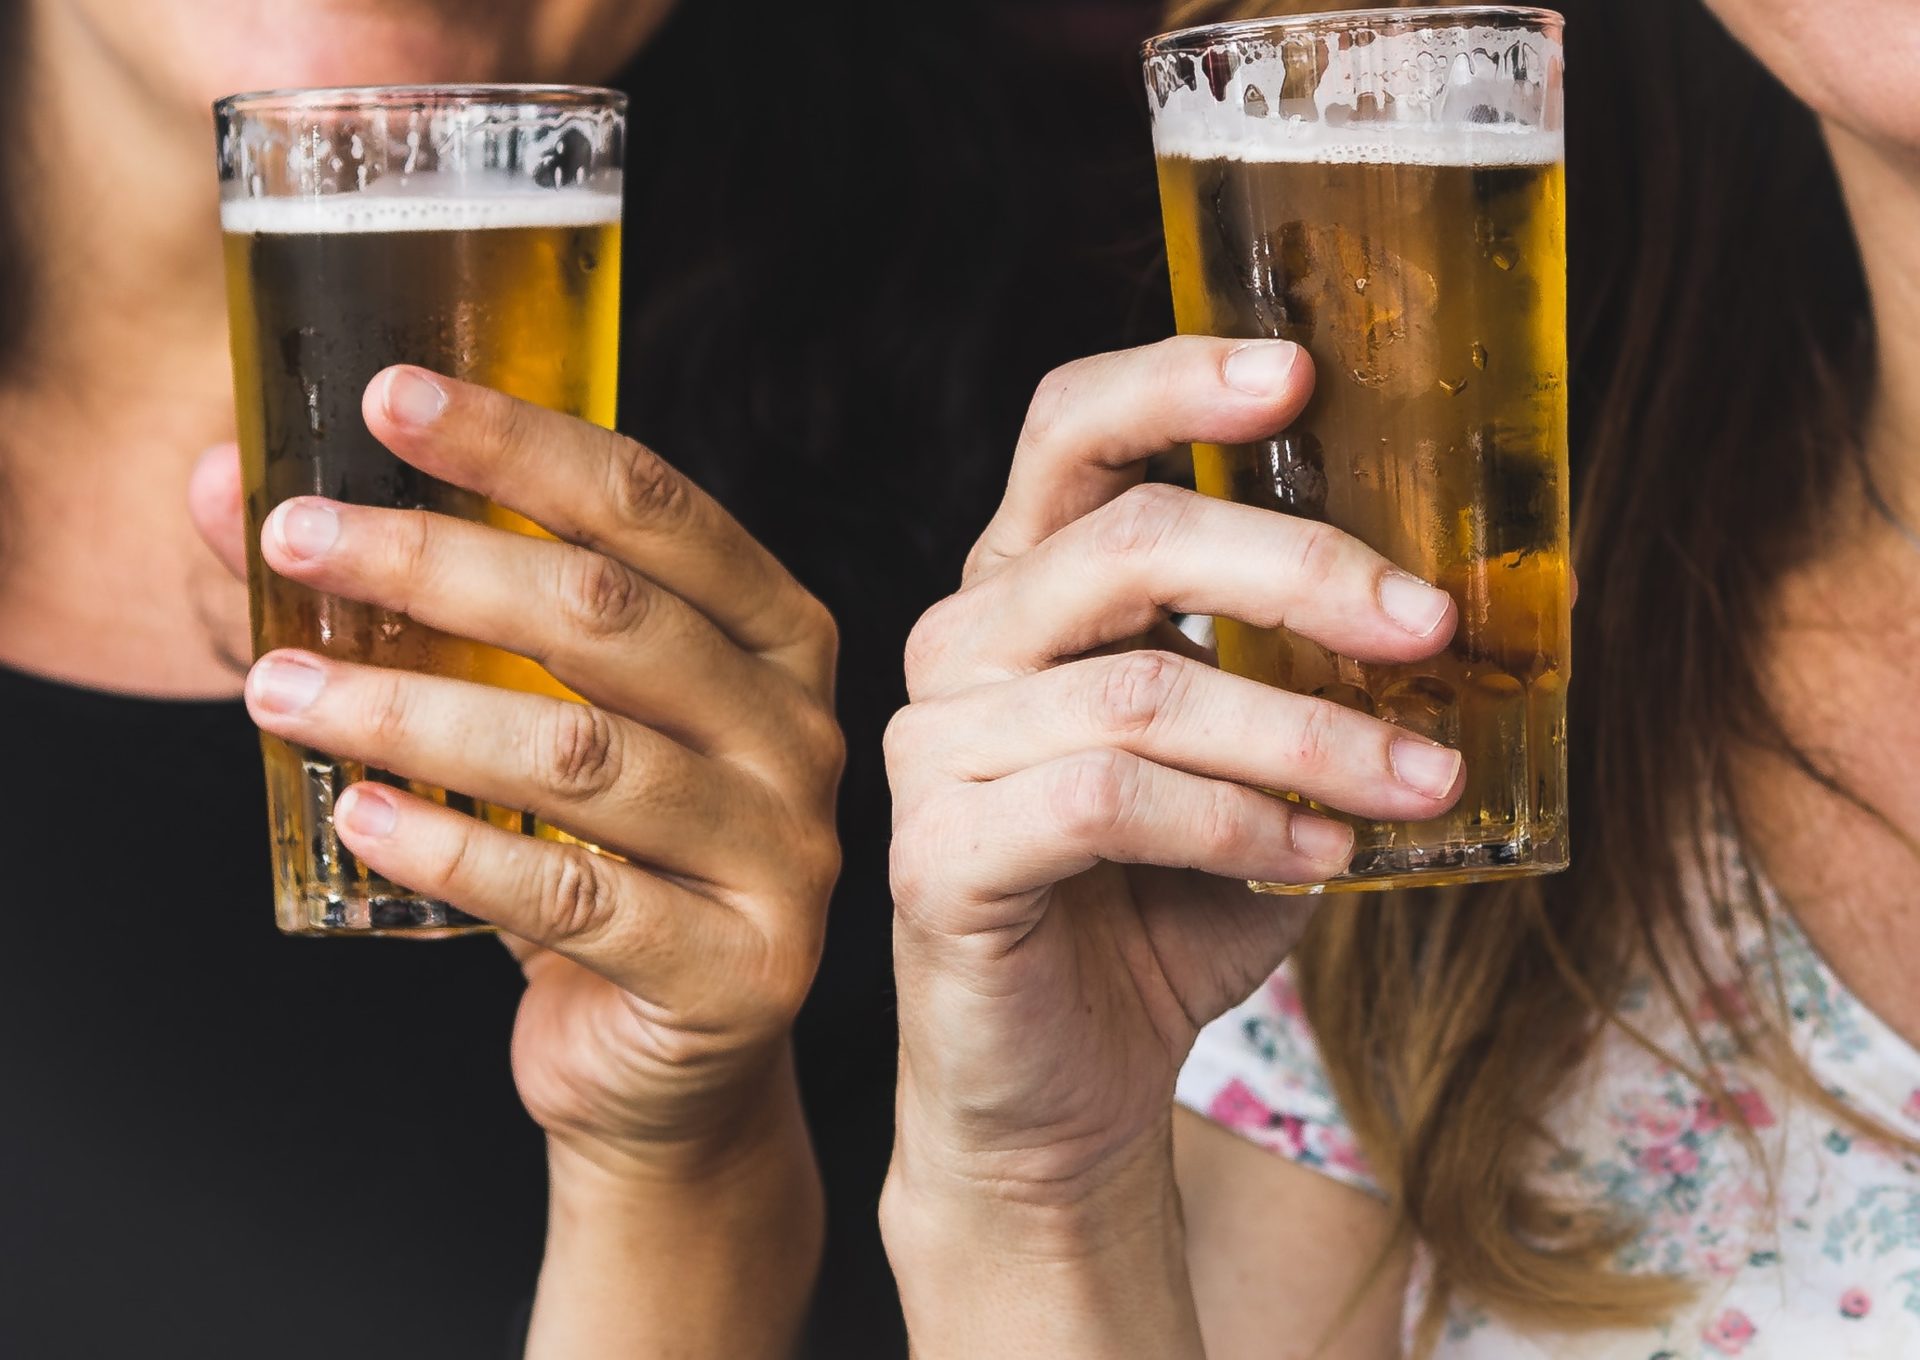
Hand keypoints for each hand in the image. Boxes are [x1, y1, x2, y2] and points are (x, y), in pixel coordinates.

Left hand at [191, 366, 841, 1174]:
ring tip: (280, 692)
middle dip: (436, 562)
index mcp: (775, 635)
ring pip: (583, 755)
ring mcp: (782, 854)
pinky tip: (354, 816)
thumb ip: (420, 606)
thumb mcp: (538, 713)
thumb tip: (219, 490)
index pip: (653, 506)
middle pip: (611, 616)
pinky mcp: (736, 969)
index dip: (520, 444)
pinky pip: (573, 896)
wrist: (670, 1055)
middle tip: (294, 539)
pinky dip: (452, 849)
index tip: (387, 400)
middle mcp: (797, 731)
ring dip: (412, 710)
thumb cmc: (599, 855)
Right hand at [881, 338, 1460, 1346]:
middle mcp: (962, 642)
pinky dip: (1239, 821)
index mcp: (1027, 587)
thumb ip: (1305, 673)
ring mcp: (935, 746)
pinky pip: (1107, 801)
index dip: (1174, 382)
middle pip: (1124, 542)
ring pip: (1139, 687)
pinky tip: (1321, 853)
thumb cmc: (1163, 907)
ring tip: (1423, 778)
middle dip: (1299, 570)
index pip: (1069, 433)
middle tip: (1431, 624)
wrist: (1066, 1086)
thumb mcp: (1251, 760)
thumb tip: (1458, 604)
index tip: (1302, 375)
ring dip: (1308, 730)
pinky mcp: (938, 853)